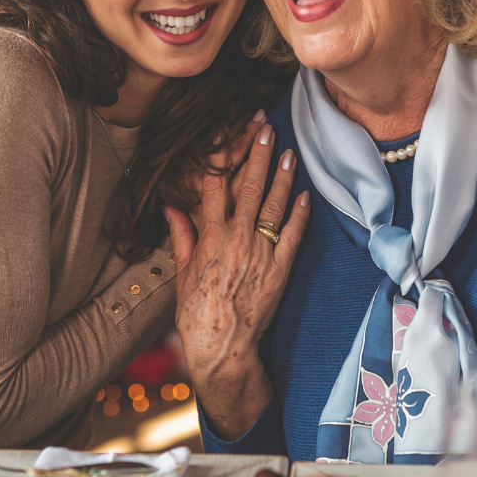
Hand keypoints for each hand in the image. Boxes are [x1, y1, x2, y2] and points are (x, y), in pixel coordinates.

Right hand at [166, 124, 310, 438]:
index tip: (227, 134)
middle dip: (257, 155)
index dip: (221, 157)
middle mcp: (236, 240)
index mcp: (209, 238)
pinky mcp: (280, 269)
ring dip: (282, 176)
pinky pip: (292, 235)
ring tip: (289, 152)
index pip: (214, 186)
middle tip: (265, 128)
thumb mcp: (183, 273)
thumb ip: (182, 236)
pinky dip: (299, 214)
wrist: (222, 348)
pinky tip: (305, 194)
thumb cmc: (197, 313)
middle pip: (248, 188)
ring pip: (273, 206)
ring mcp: (260, 253)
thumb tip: (172, 208)